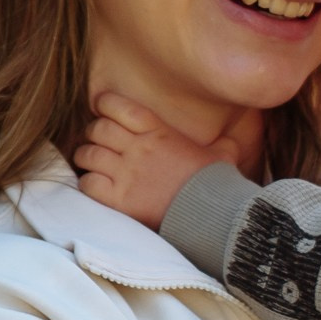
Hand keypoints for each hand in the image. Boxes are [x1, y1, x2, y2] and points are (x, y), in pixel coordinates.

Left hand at [75, 91, 234, 230]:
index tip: (103, 111)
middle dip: (93, 134)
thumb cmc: (217, 184)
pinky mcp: (119, 200)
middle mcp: (138, 148)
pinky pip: (88, 183)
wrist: (212, 214)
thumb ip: (223, 144)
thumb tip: (233, 142)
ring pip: (87, 154)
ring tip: (92, 164)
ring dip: (86, 158)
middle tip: (98, 143)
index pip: (118, 106)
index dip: (105, 105)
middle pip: (97, 130)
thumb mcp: (223, 156)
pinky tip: (97, 187)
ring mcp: (126, 174)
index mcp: (158, 131)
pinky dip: (88, 183)